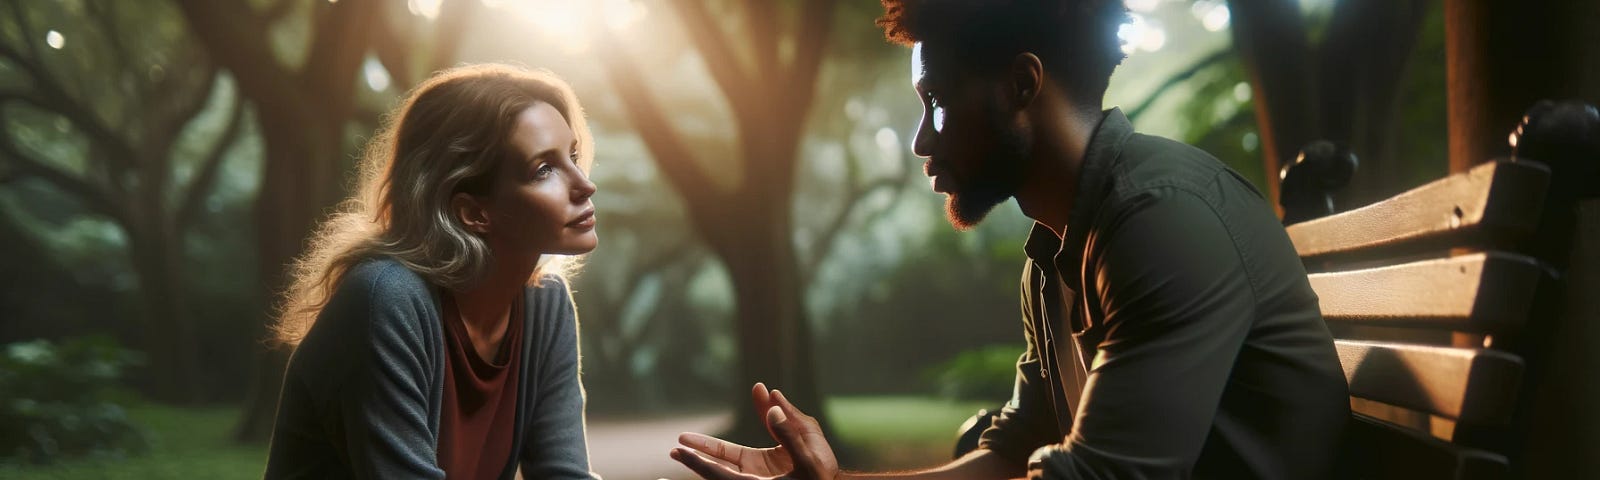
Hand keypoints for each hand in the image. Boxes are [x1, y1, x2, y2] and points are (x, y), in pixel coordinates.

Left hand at [671, 383, 838, 479]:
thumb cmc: (822, 476)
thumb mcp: (809, 455)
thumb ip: (788, 429)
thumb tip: (771, 396)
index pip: (721, 471)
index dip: (699, 460)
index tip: (680, 449)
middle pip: (717, 471)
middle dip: (695, 458)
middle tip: (674, 449)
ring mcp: (757, 475)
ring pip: (725, 463)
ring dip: (705, 454)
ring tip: (685, 444)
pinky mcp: (764, 468)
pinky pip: (739, 457)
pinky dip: (723, 450)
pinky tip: (709, 444)